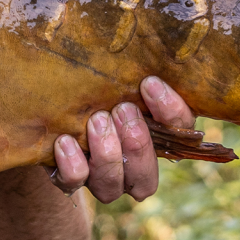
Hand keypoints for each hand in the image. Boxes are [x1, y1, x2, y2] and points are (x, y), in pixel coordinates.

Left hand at [50, 77, 192, 203]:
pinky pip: (73, 183)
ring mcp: (102, 180)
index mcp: (160, 140)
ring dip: (106, 154)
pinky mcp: (70, 180)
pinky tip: (66, 140)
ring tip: (96, 120)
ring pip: (111, 187)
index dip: (170, 113)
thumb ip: (134, 76)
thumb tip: (146, 52)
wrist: (59, 106)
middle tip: (123, 109)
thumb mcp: (121, 80)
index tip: (149, 83)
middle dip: (137, 144)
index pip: (180, 133)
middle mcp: (133, 169)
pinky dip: (72, 164)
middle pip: (146, 179)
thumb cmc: (102, 86)